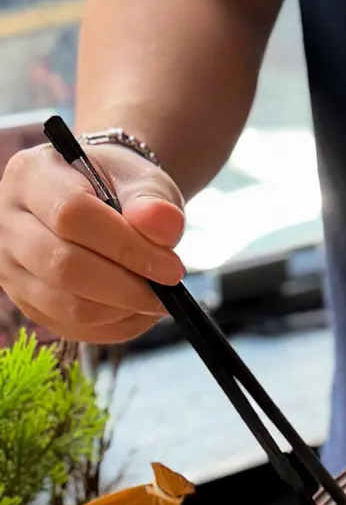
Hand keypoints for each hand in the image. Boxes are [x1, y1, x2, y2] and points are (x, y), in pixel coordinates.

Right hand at [0, 141, 185, 342]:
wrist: (102, 204)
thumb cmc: (120, 190)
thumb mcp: (142, 182)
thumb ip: (153, 202)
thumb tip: (164, 226)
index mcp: (31, 176)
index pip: (71, 215)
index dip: (126, 247)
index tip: (171, 267)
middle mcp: (8, 222)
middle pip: (63, 267)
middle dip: (127, 286)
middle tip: (167, 287)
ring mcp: (12, 268)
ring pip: (68, 306)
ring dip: (123, 310)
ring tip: (155, 297)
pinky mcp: (28, 303)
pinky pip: (75, 328)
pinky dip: (116, 326)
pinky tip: (137, 309)